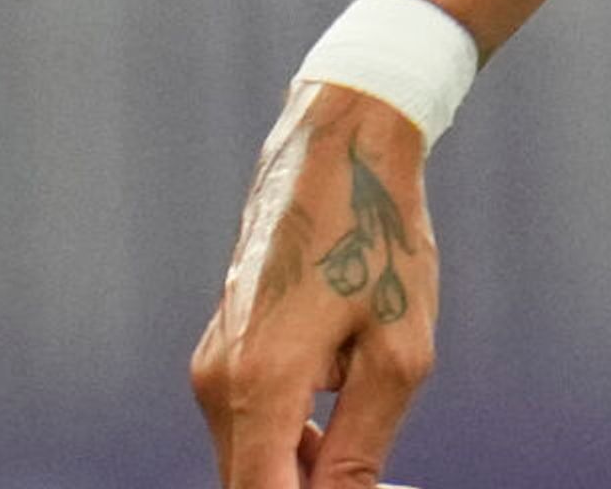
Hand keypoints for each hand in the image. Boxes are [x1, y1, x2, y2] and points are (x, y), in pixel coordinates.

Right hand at [190, 83, 439, 487]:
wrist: (340, 155)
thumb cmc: (378, 240)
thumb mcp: (397, 351)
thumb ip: (363, 443)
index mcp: (259, 384)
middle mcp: (218, 382)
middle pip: (252, 483)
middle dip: (310, 488)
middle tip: (381, 475)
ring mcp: (213, 365)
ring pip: (252, 454)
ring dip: (304, 466)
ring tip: (371, 426)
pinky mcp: (223, 351)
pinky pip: (252, 420)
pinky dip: (293, 434)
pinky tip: (347, 400)